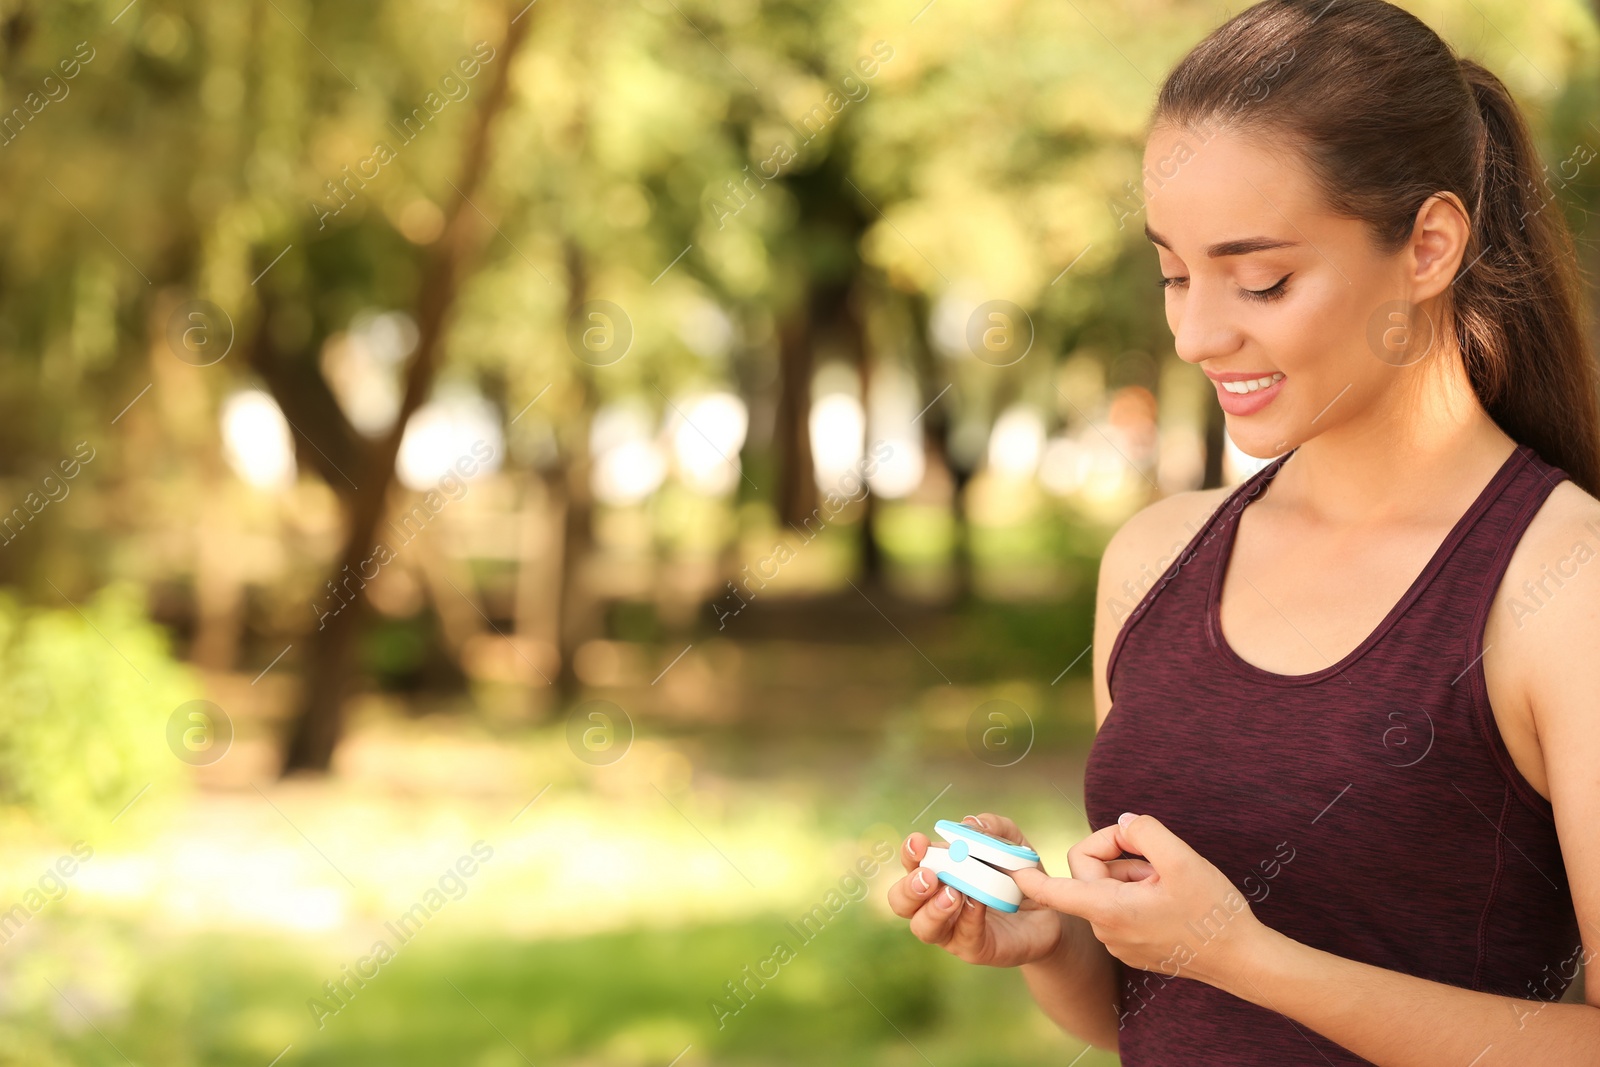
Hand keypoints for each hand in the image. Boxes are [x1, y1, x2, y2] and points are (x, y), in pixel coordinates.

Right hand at [889, 813, 1115, 968]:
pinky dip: (967, 918)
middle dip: (910, 887)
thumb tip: (970, 822)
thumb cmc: (1021, 876)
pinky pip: (962, 937)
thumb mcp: (1013, 844)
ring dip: (933, 909)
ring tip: (954, 894)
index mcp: (939, 872)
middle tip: (930, 876)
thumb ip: (994, 827)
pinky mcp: (973, 949)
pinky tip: (978, 903)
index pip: (911, 864)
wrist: (1052, 913)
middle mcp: (935, 903)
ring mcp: (951, 929)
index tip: (920, 841)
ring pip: (923, 927)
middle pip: (901, 901)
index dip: (909, 852)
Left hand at [1010, 812, 1265, 986]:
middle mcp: (1106, 930)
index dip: (1026, 876)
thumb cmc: (1212, 912)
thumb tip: (1123, 822)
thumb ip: (1143, 830)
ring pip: (1109, 888)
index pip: (1052, 890)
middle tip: (1156, 856)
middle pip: (1089, 872)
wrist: (1243, 959)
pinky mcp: (1134, 947)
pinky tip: (1171, 897)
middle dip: (1118, 854)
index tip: (1004, 866)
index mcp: (1108, 909)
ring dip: (1133, 874)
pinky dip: (1140, 893)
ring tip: (1170, 881)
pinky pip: (1122, 907)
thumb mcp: (1181, 859)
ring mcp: (1119, 942)